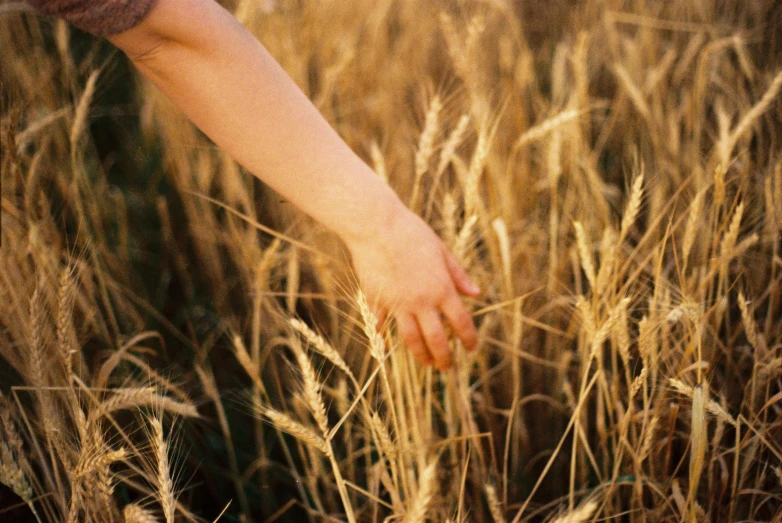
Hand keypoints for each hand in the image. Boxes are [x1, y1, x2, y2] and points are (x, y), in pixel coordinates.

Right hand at [346, 203, 479, 369]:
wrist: (376, 225)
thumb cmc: (411, 232)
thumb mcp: (441, 250)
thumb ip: (458, 275)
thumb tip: (476, 294)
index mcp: (442, 288)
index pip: (461, 322)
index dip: (468, 338)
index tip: (471, 348)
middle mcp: (422, 300)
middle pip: (436, 339)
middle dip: (444, 358)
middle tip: (447, 368)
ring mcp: (398, 303)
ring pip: (411, 339)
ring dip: (421, 355)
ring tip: (426, 363)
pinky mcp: (377, 300)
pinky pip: (381, 324)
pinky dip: (384, 335)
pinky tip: (386, 343)